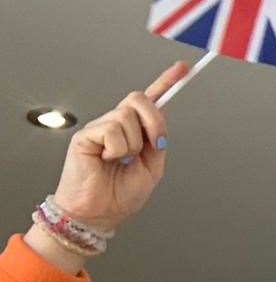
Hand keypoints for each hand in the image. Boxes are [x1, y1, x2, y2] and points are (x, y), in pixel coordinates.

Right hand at [50, 62, 184, 233]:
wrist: (100, 213)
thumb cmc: (120, 194)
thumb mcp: (152, 168)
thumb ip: (158, 142)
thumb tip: (160, 121)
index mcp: (134, 132)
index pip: (149, 101)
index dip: (166, 82)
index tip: (183, 68)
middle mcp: (116, 125)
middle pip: (139, 99)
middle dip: (154, 121)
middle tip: (154, 146)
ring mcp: (99, 128)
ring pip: (126, 117)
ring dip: (133, 145)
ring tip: (121, 161)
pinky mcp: (85, 135)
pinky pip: (112, 130)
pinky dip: (117, 149)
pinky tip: (108, 160)